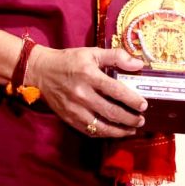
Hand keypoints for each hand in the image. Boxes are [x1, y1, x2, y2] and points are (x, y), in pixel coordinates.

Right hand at [28, 46, 146, 137]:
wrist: (41, 72)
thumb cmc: (69, 60)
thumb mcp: (92, 52)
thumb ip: (116, 56)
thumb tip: (138, 64)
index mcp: (89, 75)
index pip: (116, 90)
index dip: (131, 99)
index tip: (144, 105)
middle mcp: (82, 94)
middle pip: (110, 111)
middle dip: (129, 119)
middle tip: (141, 121)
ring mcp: (74, 109)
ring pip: (100, 126)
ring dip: (119, 131)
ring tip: (132, 130)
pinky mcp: (68, 118)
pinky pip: (89, 130)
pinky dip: (103, 133)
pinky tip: (113, 132)